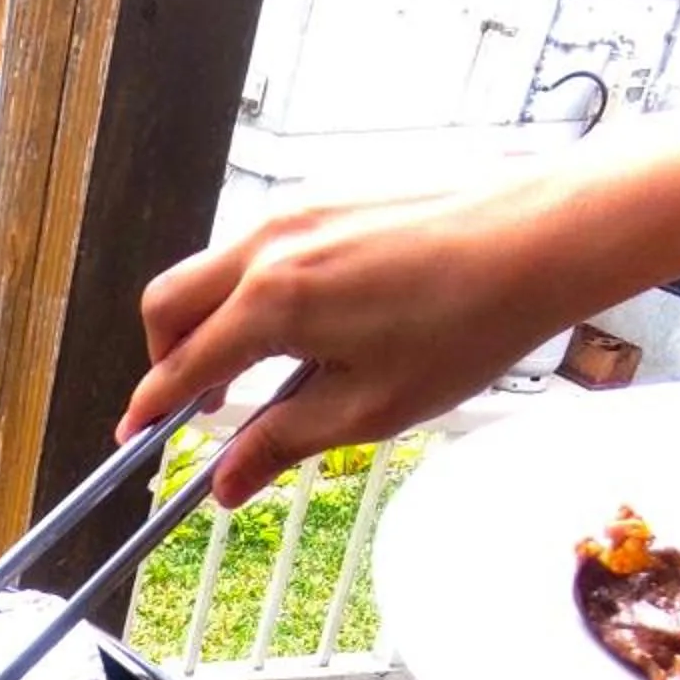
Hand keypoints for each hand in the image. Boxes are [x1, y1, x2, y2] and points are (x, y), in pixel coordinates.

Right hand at [115, 185, 603, 504]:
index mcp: (271, 302)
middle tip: (194, 407)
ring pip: (210, 269)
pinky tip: (304, 324)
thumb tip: (225, 483)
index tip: (137, 439)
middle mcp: (269, 245)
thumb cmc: (469, 320)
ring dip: (210, 321)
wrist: (542, 236)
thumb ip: (283, 442)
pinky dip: (251, 289)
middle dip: (164, 357)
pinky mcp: (328, 195)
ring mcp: (297, 209)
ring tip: (259, 370)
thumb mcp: (370, 407)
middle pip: (169, 302)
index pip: (181, 366)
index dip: (153, 410)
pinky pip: (258, 246)